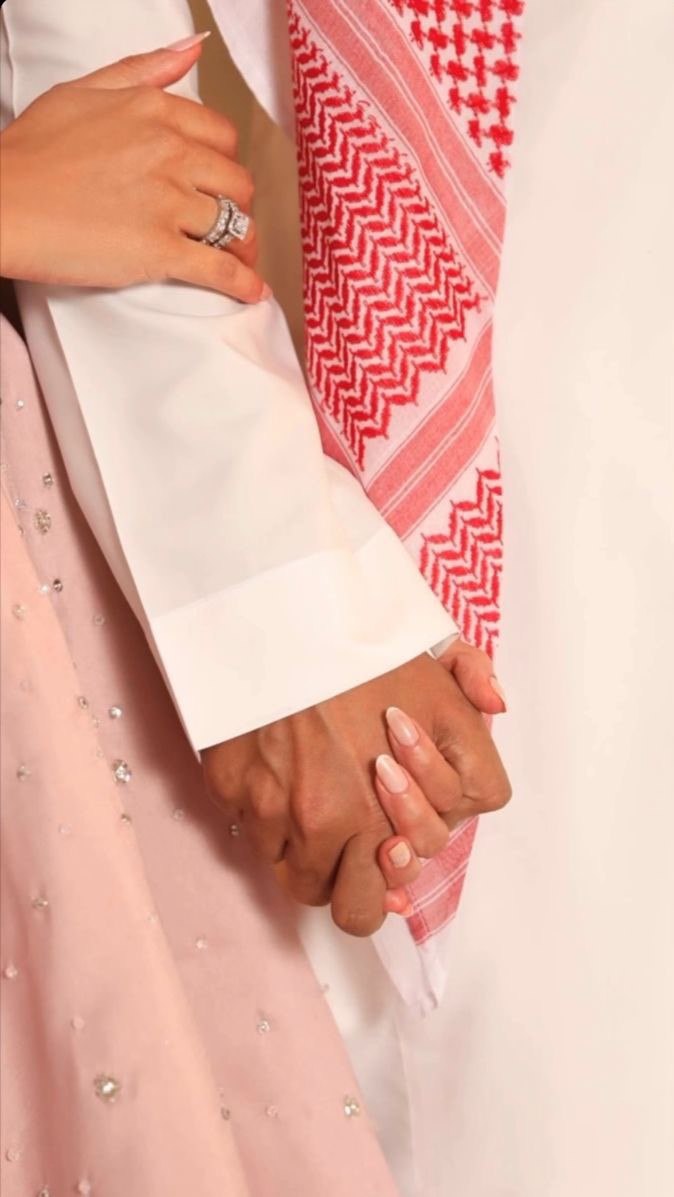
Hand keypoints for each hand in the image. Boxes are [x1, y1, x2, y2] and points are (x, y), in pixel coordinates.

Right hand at [0, 37, 266, 300]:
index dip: (224, 164)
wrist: (2, 203)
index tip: (217, 183)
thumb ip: (142, 70)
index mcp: (155, 111)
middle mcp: (169, 153)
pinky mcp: (159, 250)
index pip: (221, 137)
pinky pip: (219, 268)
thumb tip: (190, 51)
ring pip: (235, 224)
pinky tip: (251, 291)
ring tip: (240, 260)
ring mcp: (167, 202)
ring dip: (243, 246)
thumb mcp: (82, 90)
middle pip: (236, 182)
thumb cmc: (31, 153)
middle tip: (228, 223)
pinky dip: (241, 283)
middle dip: (237, 205)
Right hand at [202, 651, 509, 935]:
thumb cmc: (349, 635)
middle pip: (363, 908)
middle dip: (365, 886)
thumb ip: (471, 676)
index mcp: (408, 787)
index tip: (397, 821)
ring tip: (315, 818)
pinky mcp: (241, 801)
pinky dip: (270, 829)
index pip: (424, 857)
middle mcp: (352, 818)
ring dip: (316, 864)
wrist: (272, 612)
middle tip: (357, 853)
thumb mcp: (429, 646)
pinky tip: (278, 784)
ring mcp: (290, 817)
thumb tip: (495, 701)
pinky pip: (259, 846)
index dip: (415, 844)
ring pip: (307, 886)